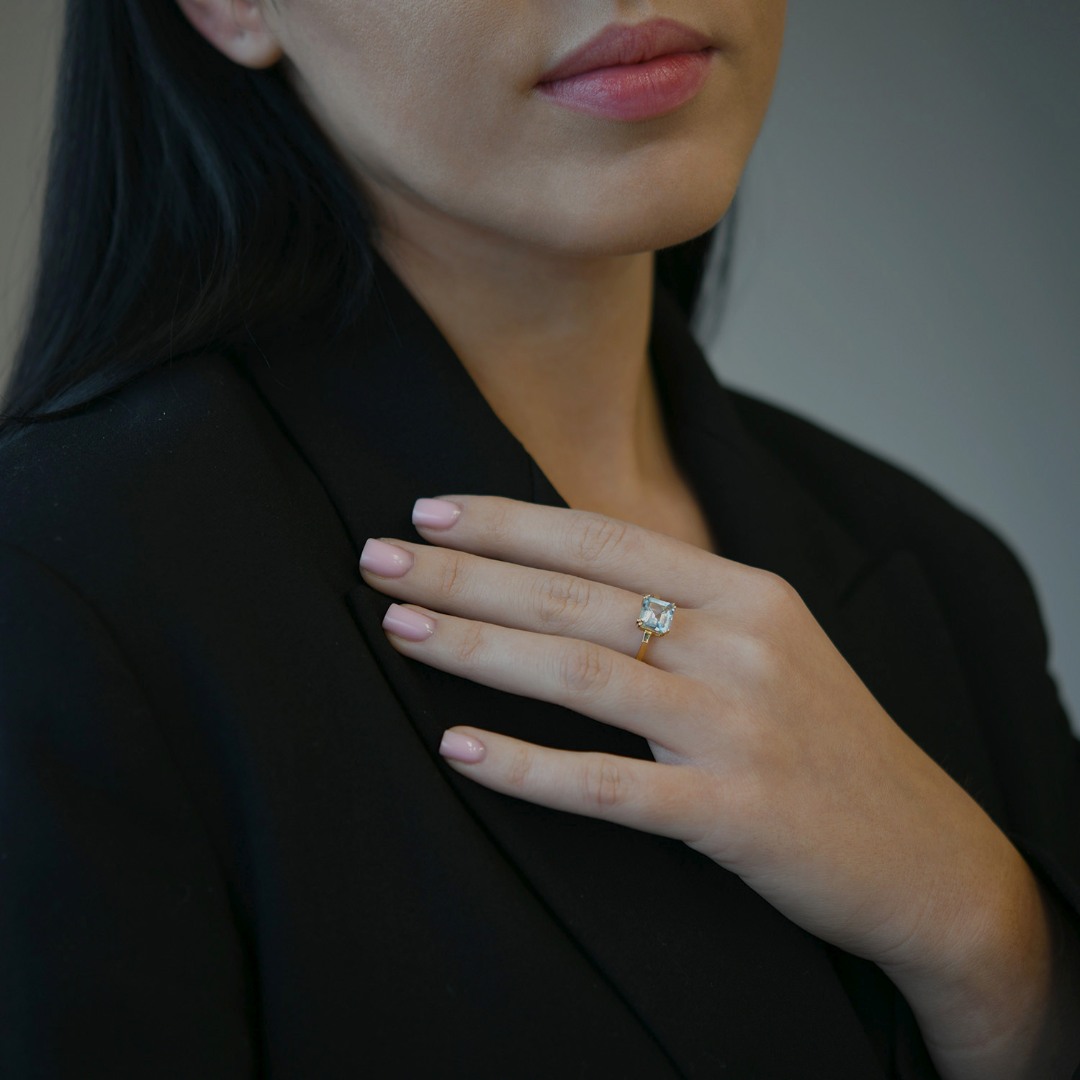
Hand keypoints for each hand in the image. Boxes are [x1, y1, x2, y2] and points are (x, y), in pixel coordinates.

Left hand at [359, 495, 1078, 1079]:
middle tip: (377, 559)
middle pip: (576, 596)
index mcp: (748, 593)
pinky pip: (608, 785)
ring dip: (479, 647)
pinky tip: (459, 749)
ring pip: (583, 673)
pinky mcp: (732, 814)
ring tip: (399, 628)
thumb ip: (684, 605)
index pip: (606, 537)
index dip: (509, 520)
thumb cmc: (826, 740)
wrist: (923, 852)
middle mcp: (741, 646)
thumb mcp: (771, 643)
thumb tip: (567, 572)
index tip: (429, 511)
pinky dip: (528, 768)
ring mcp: (736, 728)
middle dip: (465, 574)